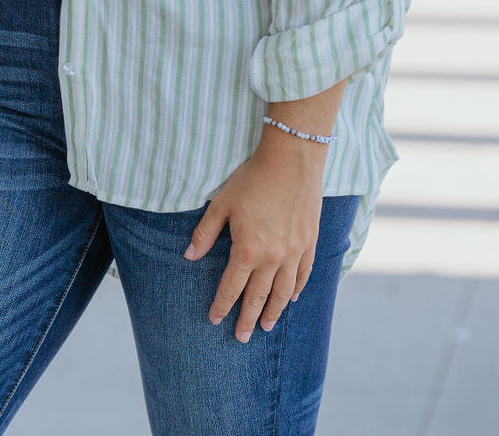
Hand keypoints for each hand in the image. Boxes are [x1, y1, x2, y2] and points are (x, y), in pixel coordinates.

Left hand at [183, 138, 323, 341]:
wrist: (292, 160)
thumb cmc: (253, 178)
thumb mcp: (222, 203)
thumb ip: (205, 232)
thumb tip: (189, 255)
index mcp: (248, 249)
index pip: (231, 287)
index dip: (222, 305)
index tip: (215, 319)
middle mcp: (272, 258)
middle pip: (259, 297)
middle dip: (248, 319)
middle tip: (242, 337)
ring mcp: (294, 252)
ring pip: (283, 292)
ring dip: (274, 311)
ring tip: (267, 327)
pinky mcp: (309, 243)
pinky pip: (303, 275)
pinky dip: (296, 289)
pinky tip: (291, 298)